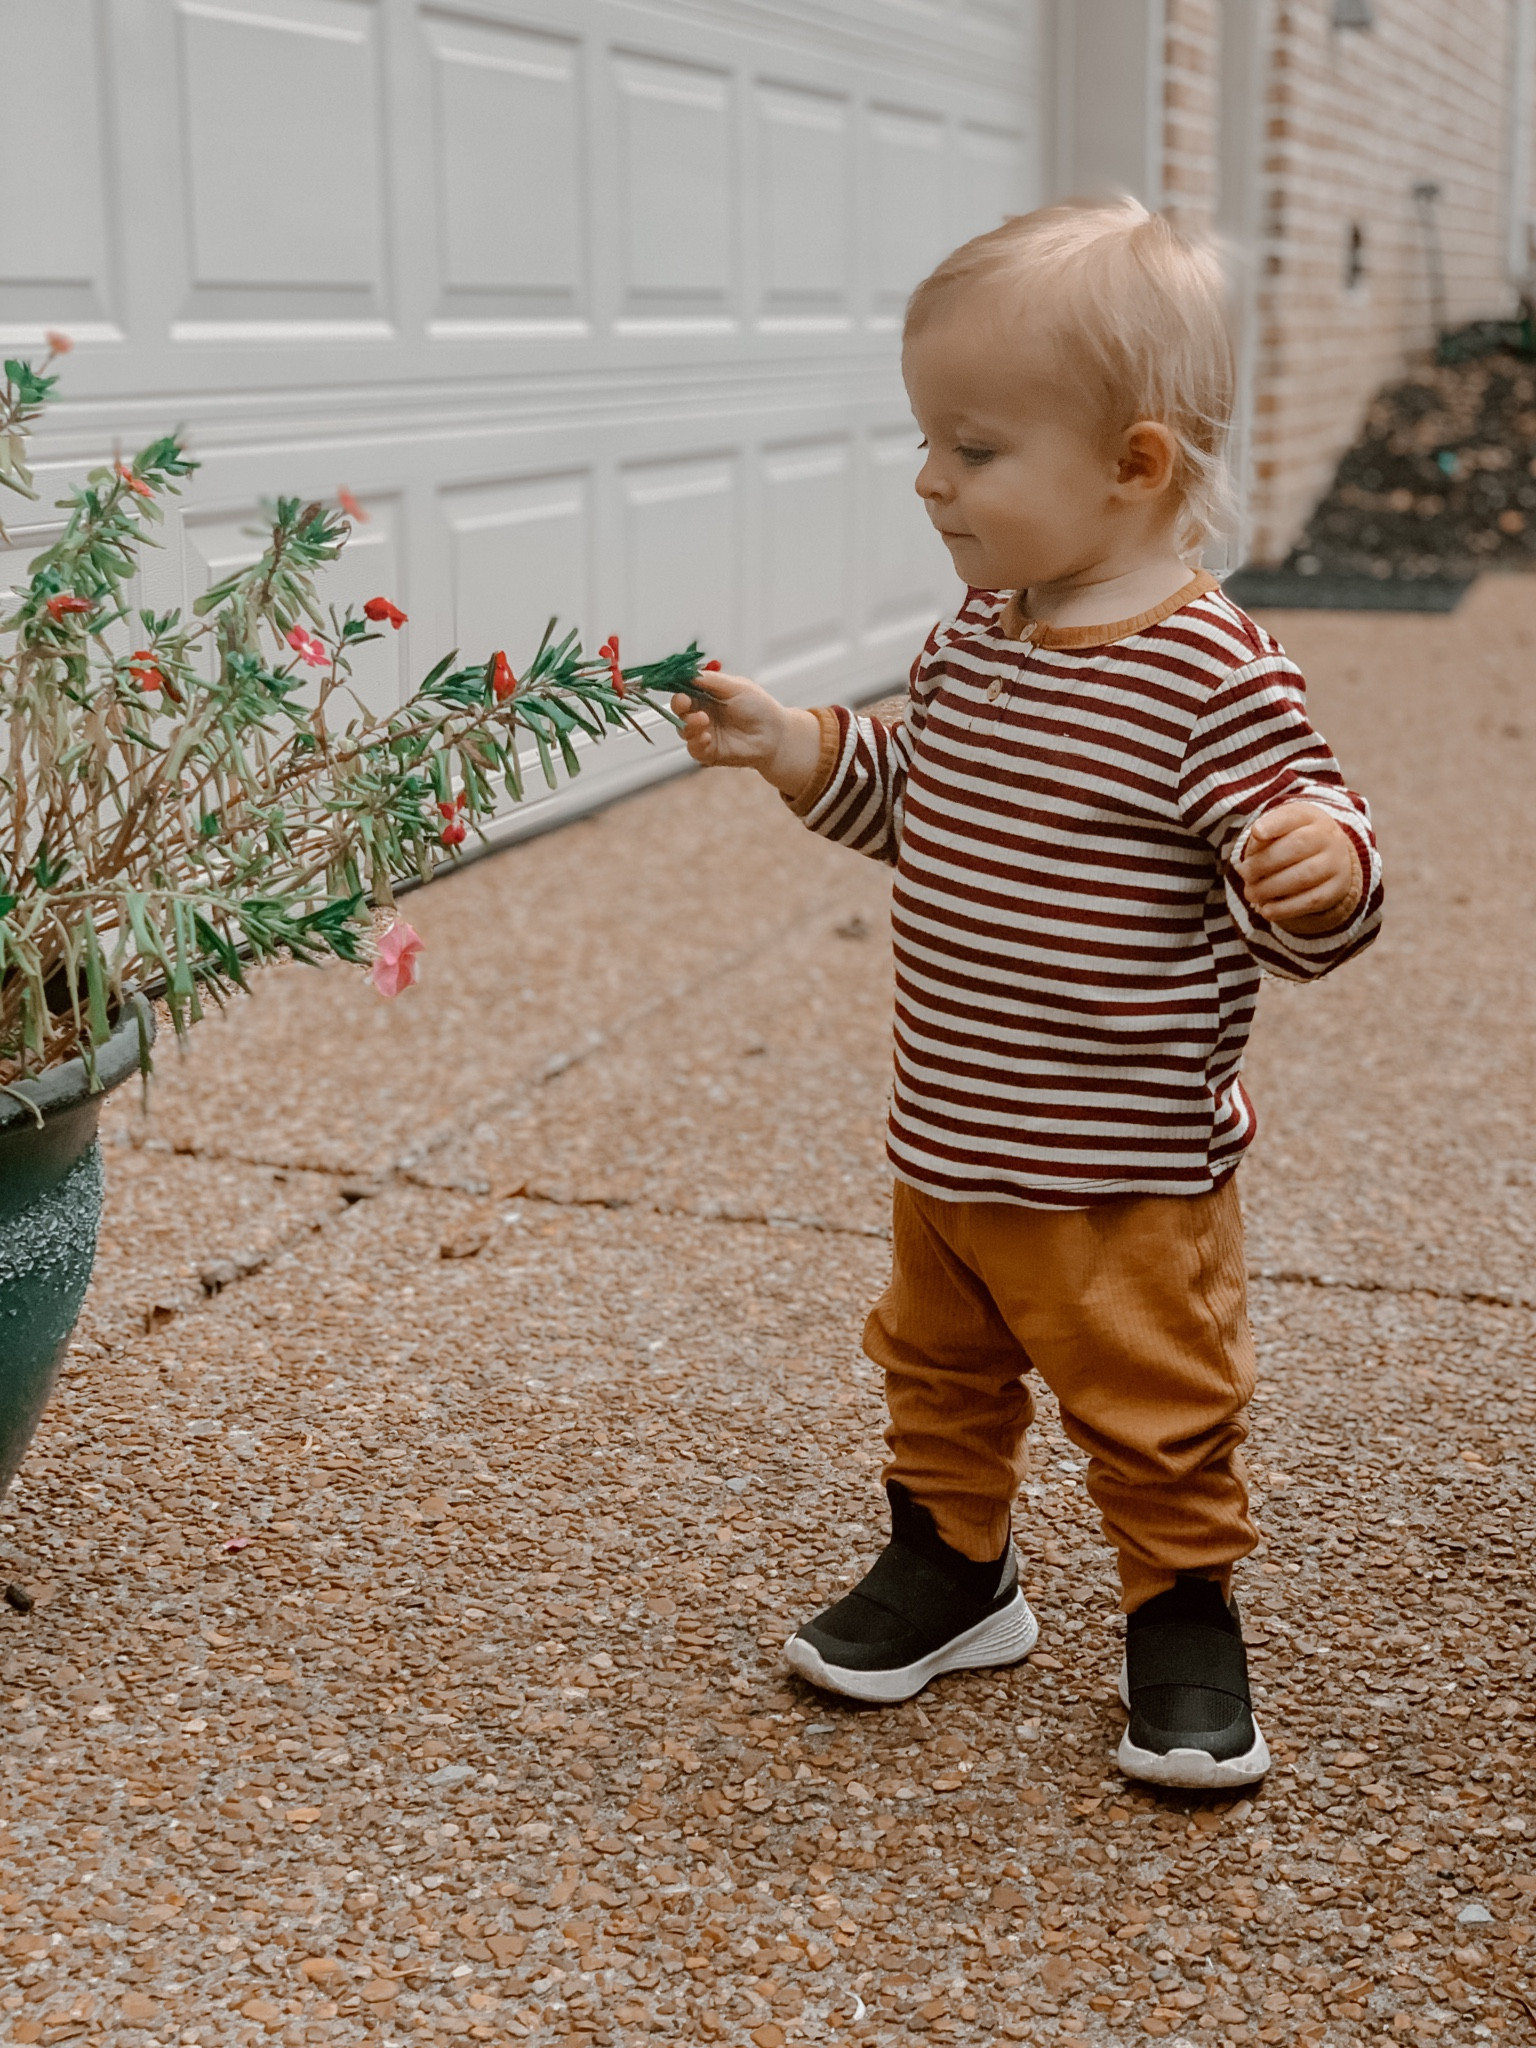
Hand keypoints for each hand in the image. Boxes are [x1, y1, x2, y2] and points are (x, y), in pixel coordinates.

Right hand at [671, 672, 822, 797]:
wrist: (776, 735)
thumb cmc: (760, 708)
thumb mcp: (737, 686)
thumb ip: (711, 680)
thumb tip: (689, 673)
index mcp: (707, 695)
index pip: (684, 689)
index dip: (678, 687)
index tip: (679, 686)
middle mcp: (702, 713)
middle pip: (679, 710)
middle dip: (678, 706)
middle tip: (685, 703)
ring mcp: (705, 733)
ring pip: (683, 730)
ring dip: (688, 724)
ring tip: (703, 720)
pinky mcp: (709, 752)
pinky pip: (694, 749)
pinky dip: (696, 742)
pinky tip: (707, 737)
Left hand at [1236, 801, 1361, 934]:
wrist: (1331, 856)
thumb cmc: (1292, 841)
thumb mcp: (1279, 831)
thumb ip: (1262, 839)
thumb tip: (1248, 864)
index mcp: (1309, 816)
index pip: (1292, 816)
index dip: (1274, 824)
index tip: (1256, 832)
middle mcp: (1328, 837)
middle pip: (1296, 846)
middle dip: (1264, 863)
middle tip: (1244, 874)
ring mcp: (1335, 863)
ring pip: (1303, 876)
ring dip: (1270, 888)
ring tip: (1251, 894)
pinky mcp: (1336, 889)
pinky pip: (1311, 901)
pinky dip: (1285, 908)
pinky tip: (1266, 911)